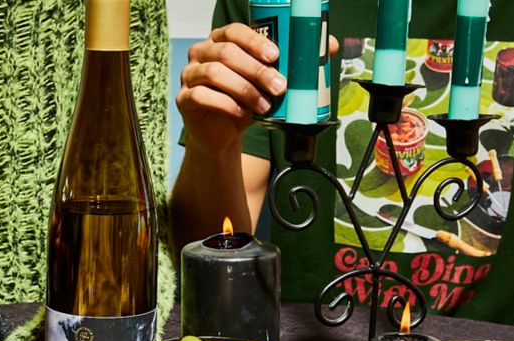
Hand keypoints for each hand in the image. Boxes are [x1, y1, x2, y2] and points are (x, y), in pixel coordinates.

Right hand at [177, 24, 338, 155]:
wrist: (223, 135)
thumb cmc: (246, 102)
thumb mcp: (269, 82)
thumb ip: (294, 64)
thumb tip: (329, 45)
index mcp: (221, 41)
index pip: (234, 31)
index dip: (254, 41)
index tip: (276, 55)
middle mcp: (201, 53)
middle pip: (226, 54)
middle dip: (256, 71)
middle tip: (280, 86)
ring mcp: (189, 75)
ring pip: (214, 74)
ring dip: (244, 89)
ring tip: (265, 105)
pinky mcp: (184, 100)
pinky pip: (201, 96)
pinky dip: (225, 104)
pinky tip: (242, 113)